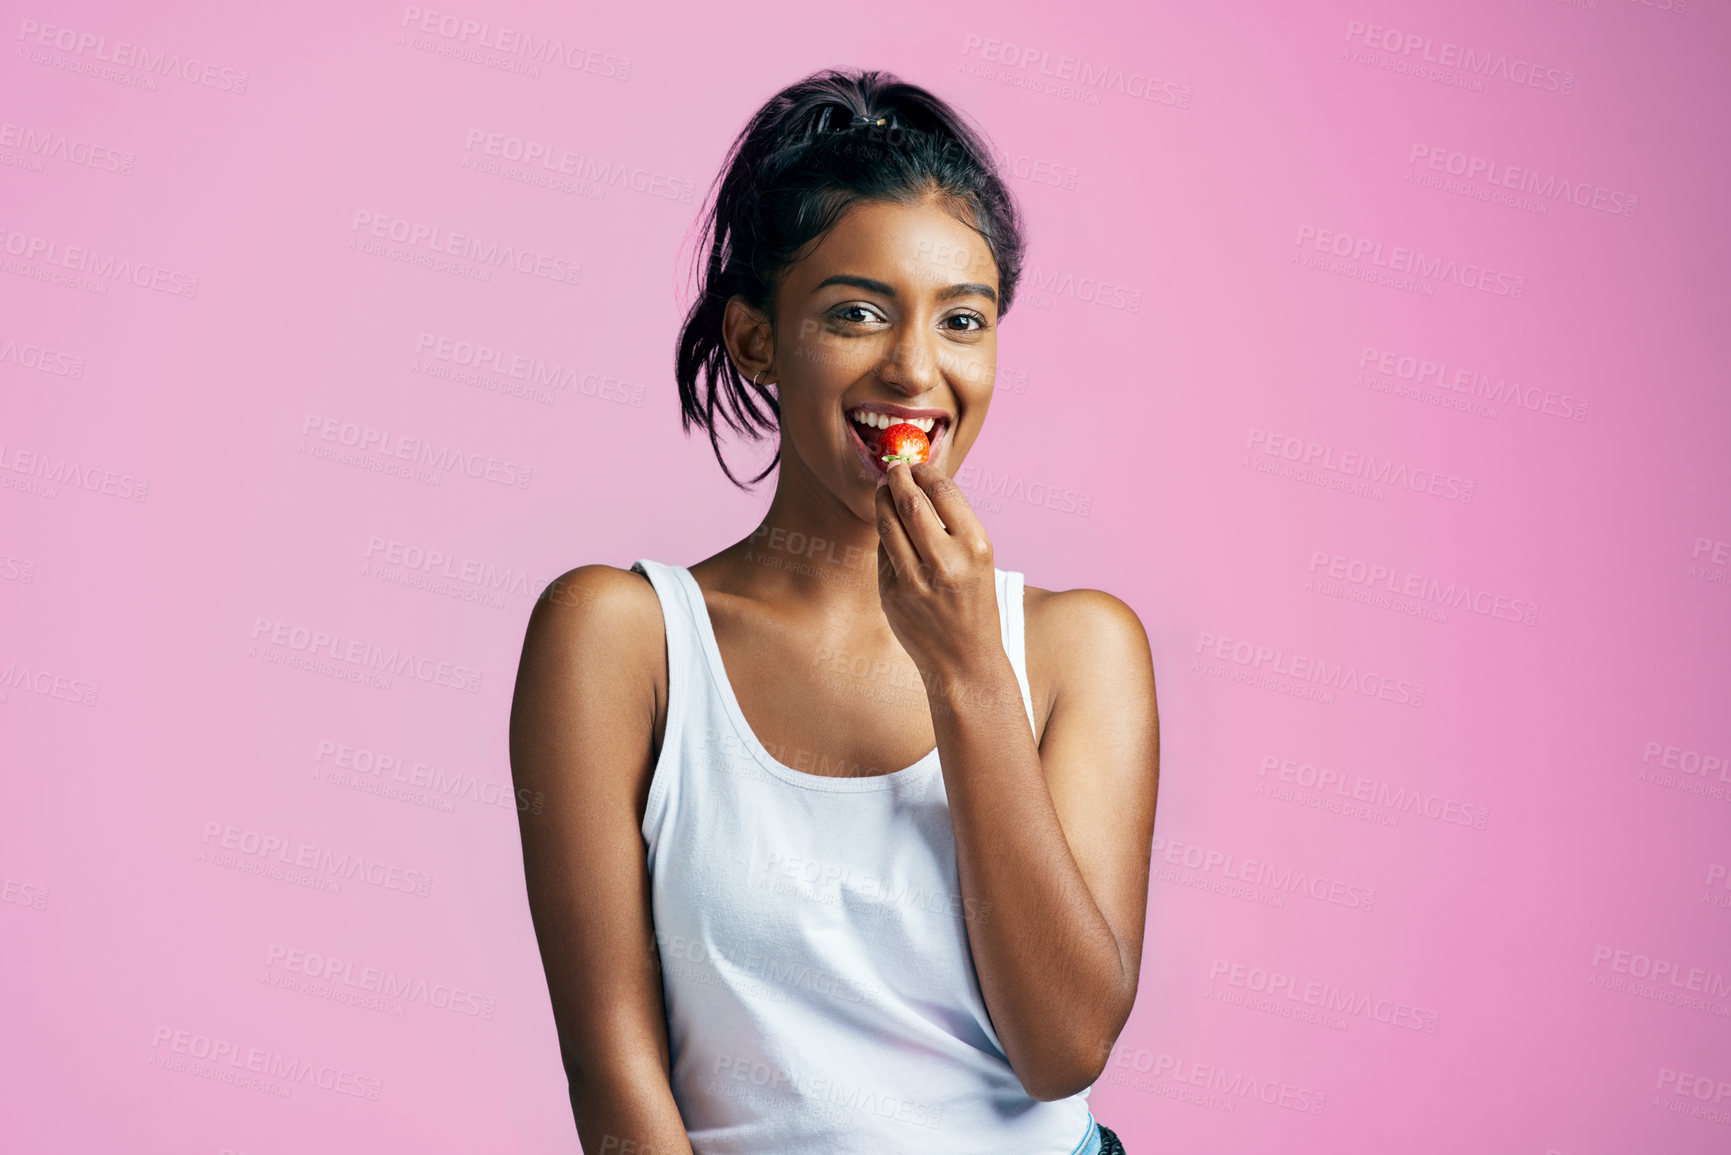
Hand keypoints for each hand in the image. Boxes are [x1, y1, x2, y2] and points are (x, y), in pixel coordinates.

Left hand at [874, 461, 1001, 682]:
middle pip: (910, 503)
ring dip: (882, 501)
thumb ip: (953, 525)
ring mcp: (915, 580)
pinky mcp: (892, 595)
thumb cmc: (974, 604)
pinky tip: (892, 534)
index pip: (944, 492)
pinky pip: (884, 554)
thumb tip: (920, 484)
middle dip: (897, 478)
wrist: (965, 661)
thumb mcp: (979, 561)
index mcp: (975, 548)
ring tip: (884, 490)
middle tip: (892, 467)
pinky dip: (886, 537)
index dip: (926, 472)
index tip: (917, 465)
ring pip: (888, 525)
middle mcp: (946, 562)